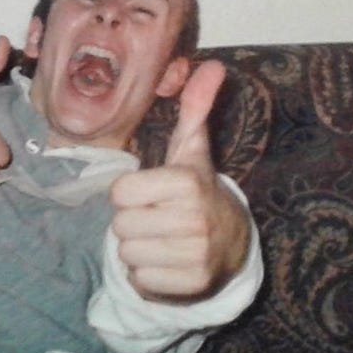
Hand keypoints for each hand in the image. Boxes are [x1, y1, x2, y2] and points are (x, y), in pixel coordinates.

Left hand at [109, 60, 249, 301]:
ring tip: (163, 240)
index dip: (130, 193)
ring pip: (127, 254)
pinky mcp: (192, 286)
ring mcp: (195, 255)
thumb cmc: (197, 190)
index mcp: (187, 183)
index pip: (119, 193)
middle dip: (133, 222)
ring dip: (138, 249)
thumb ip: (195, 108)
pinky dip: (148, 275)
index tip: (153, 193)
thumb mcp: (193, 150)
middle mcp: (194, 220)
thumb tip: (214, 66)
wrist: (232, 242)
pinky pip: (140, 281)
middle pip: (120, 226)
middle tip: (158, 218)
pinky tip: (168, 263)